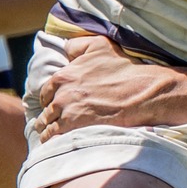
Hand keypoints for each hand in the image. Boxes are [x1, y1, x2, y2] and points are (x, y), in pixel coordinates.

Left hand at [33, 38, 186, 140]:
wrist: (141, 93)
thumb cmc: (123, 69)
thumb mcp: (100, 45)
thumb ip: (77, 45)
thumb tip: (65, 48)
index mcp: (64, 75)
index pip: (46, 90)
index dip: (49, 97)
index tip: (52, 103)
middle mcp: (61, 94)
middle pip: (46, 108)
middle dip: (47, 114)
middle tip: (48, 121)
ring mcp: (67, 112)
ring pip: (46, 123)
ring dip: (46, 128)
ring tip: (48, 134)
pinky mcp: (74, 127)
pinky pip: (53, 136)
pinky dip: (51, 139)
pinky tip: (54, 142)